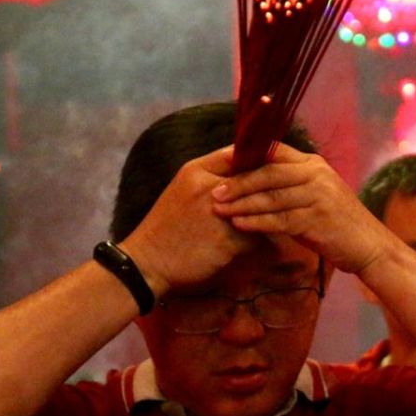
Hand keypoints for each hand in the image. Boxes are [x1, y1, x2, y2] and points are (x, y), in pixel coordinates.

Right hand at [120, 148, 255, 295]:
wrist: (148, 262)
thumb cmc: (168, 225)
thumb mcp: (184, 188)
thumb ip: (214, 174)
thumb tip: (250, 166)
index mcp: (197, 170)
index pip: (239, 153)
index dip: (258, 161)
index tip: (266, 173)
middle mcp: (210, 188)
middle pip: (256, 180)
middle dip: (264, 192)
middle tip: (268, 202)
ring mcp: (220, 214)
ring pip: (260, 209)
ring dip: (261, 218)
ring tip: (254, 226)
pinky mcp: (228, 239)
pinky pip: (256, 235)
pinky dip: (253, 241)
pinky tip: (241, 247)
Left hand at [211, 144, 393, 274]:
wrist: (369, 246)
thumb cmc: (337, 224)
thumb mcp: (315, 197)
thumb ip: (289, 187)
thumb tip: (252, 182)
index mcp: (314, 164)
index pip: (275, 153)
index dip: (246, 158)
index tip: (220, 165)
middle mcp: (317, 174)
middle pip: (269, 173)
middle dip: (238, 182)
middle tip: (214, 191)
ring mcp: (319, 196)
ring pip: (271, 197)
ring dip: (242, 204)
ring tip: (219, 209)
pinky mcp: (318, 218)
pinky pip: (280, 219)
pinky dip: (257, 222)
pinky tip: (239, 224)